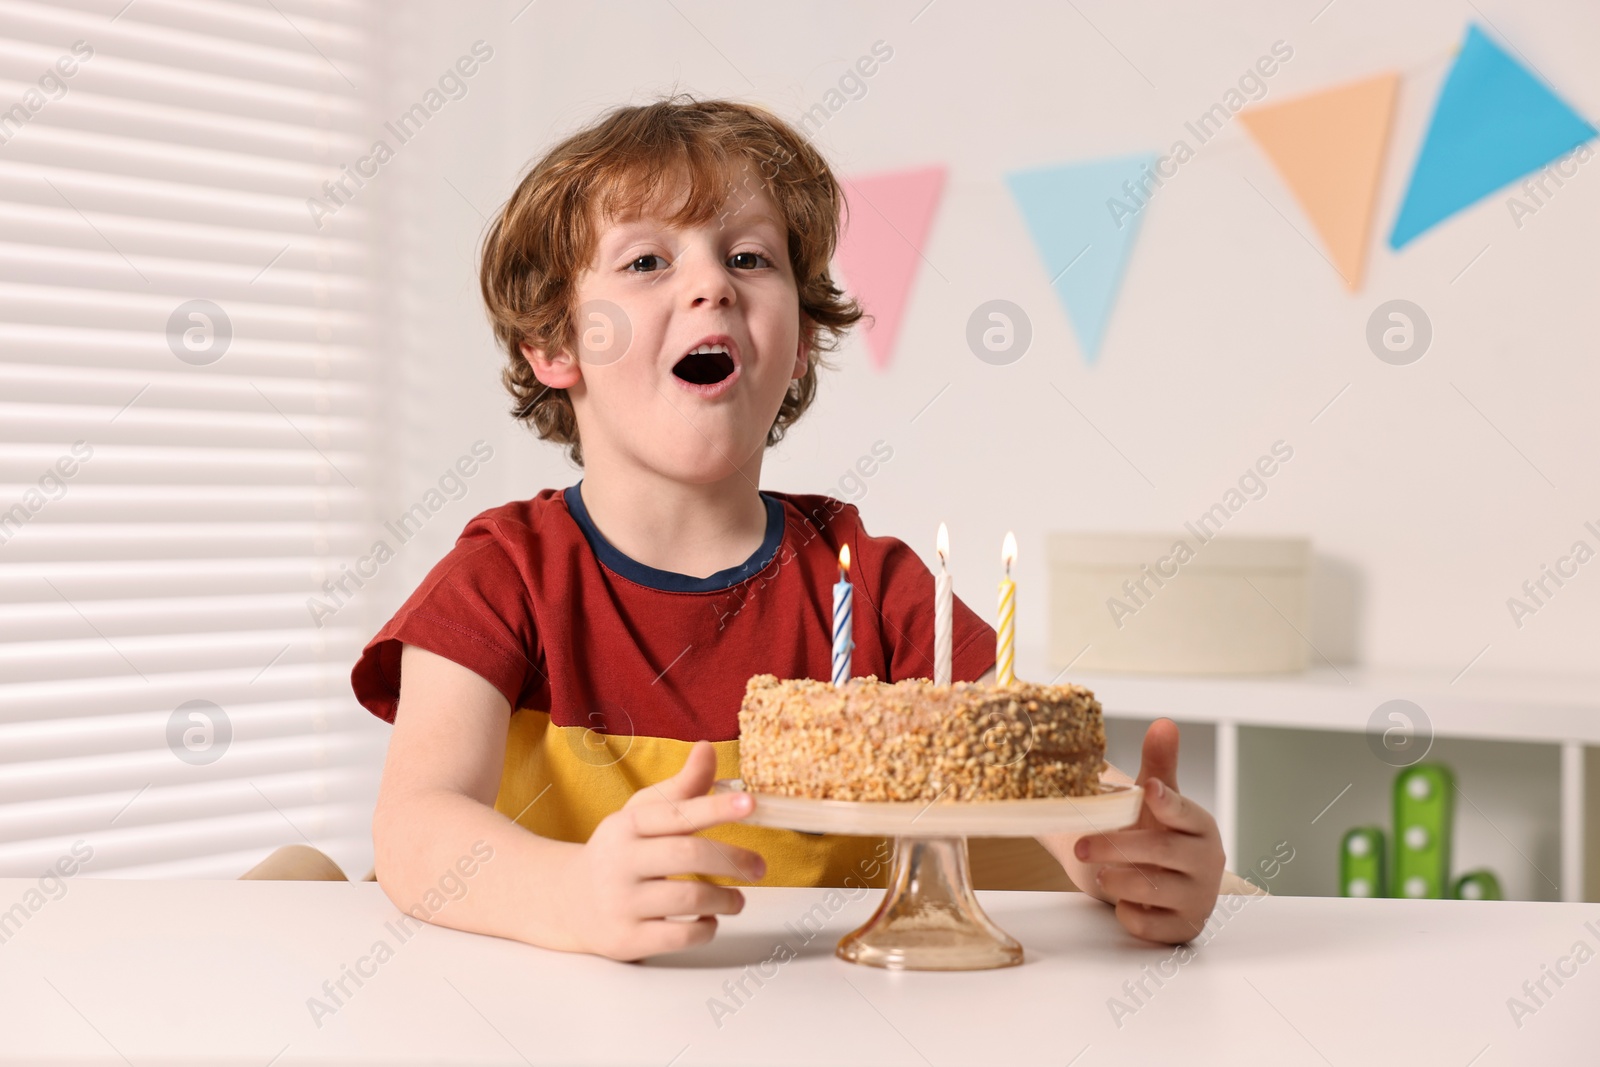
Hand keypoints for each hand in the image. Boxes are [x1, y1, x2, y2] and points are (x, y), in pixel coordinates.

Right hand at [555, 740, 766, 960]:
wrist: (568, 902)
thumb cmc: (620, 852)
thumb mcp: (642, 815)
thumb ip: (681, 787)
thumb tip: (708, 749)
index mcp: (627, 825)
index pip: (677, 812)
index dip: (717, 806)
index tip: (751, 803)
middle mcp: (621, 861)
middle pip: (688, 854)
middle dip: (733, 860)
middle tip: (759, 867)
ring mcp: (621, 903)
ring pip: (690, 900)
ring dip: (726, 899)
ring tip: (737, 899)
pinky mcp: (626, 939)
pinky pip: (680, 937)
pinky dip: (706, 928)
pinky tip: (709, 919)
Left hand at [1072, 719, 1223, 943]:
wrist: (1163, 885)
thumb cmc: (1159, 834)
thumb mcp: (1156, 801)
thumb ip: (1159, 765)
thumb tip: (1164, 723)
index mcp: (1200, 826)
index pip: (1185, 812)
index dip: (1166, 801)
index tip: (1145, 788)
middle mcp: (1206, 862)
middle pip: (1162, 852)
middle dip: (1117, 847)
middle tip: (1080, 846)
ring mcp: (1197, 897)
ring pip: (1155, 890)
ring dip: (1119, 881)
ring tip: (1100, 874)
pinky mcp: (1183, 928)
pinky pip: (1151, 926)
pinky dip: (1130, 915)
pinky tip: (1123, 904)